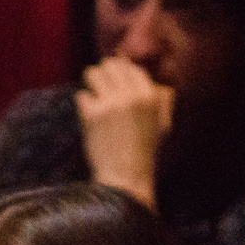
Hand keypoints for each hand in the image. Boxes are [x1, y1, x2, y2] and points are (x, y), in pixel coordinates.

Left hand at [76, 55, 171, 210]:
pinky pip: (82, 95)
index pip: (131, 68)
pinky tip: (90, 118)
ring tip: (94, 97)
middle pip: (110, 65)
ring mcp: (111, 103)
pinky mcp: (93, 114)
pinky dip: (84, 106)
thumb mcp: (162, 126)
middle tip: (101, 88)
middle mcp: (131, 95)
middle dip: (104, 75)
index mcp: (151, 96)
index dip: (121, 71)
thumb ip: (162, 102)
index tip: (114, 80)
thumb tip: (159, 84)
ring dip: (91, 83)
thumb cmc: (144, 155)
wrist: (126, 179)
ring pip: (93, 73)